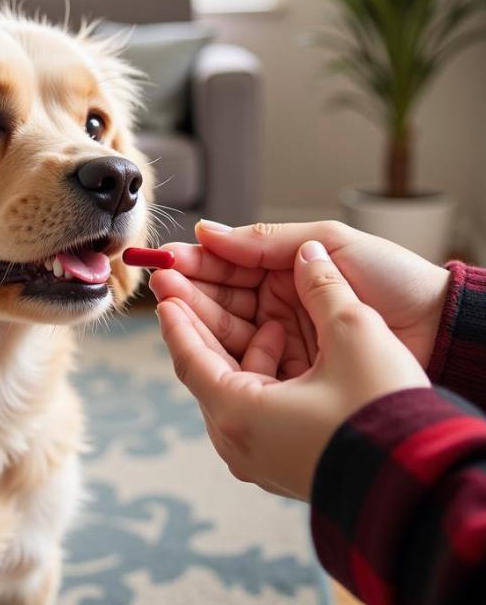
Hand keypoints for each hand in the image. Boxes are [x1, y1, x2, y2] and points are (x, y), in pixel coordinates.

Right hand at [149, 220, 449, 378]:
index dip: (198, 261)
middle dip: (191, 288)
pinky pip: (252, 362)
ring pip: (231, 329)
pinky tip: (205, 343)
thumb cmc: (395, 280)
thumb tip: (208, 231)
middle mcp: (282, 303)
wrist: (443, 331)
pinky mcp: (295, 373)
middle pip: (224, 297)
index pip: (232, 264)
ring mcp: (287, 339)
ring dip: (200, 317)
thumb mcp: (328, 243)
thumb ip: (264, 241)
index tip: (168, 260)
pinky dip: (226, 353)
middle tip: (161, 283)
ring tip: (172, 307)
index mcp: (289, 269)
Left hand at [156, 240, 429, 499]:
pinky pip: (255, 408)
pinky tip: (285, 343)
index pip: (190, 358)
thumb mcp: (354, 335)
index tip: (166, 291)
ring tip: (263, 315)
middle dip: (201, 323)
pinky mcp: (282, 462)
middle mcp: (237, 442)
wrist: (424, 485)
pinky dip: (263, 371)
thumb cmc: (383, 415)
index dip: (178, 318)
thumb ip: (322, 288)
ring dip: (241, 346)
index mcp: (238, 413)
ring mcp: (258, 457)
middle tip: (188, 287)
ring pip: (232, 388)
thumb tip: (309, 254)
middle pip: (206, 371)